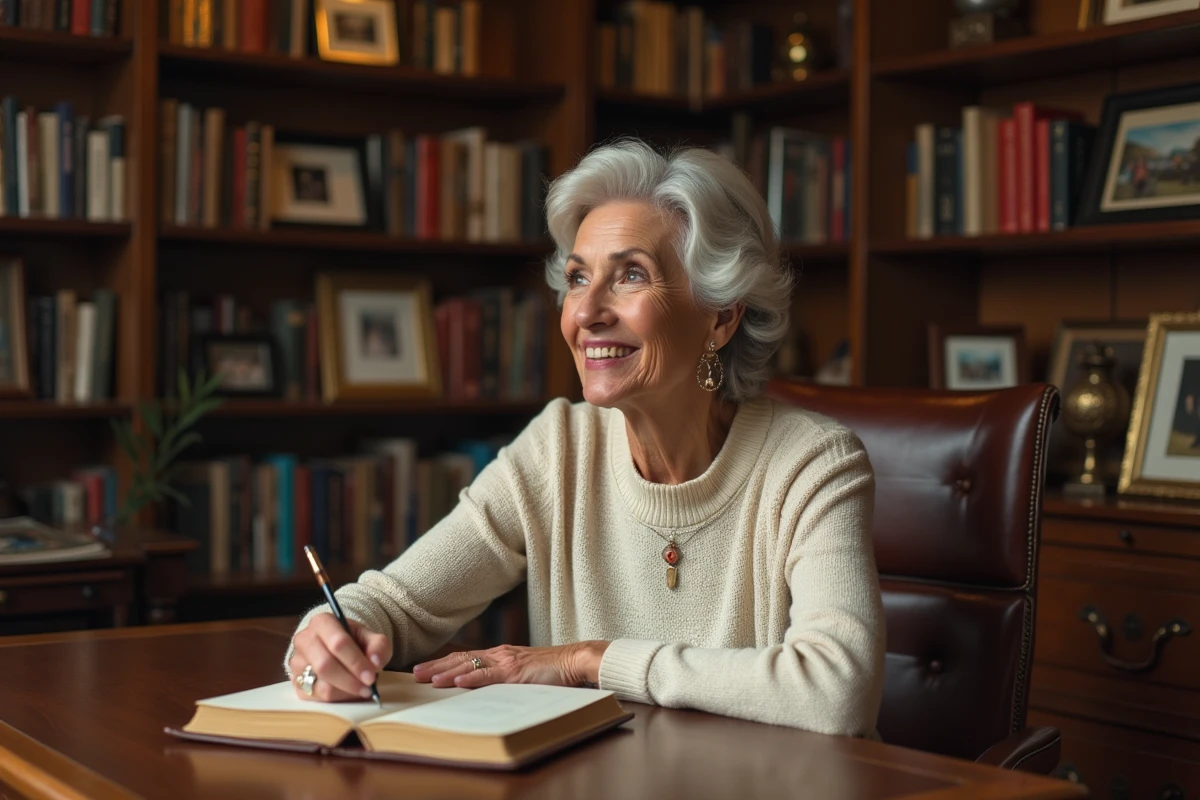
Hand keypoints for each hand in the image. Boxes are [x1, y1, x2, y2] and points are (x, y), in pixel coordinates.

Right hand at [289, 614, 392, 701]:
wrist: (337, 647)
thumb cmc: (354, 641)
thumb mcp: (370, 637)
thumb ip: (378, 645)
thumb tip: (375, 662)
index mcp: (322, 622)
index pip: (338, 643)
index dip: (356, 662)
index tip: (371, 675)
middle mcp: (304, 640)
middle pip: (325, 665)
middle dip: (350, 680)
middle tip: (368, 687)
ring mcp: (297, 663)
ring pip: (321, 685)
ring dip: (346, 692)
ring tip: (361, 689)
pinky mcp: (296, 684)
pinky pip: (317, 698)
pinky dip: (337, 699)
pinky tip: (348, 693)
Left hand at [412, 641, 609, 689]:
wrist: (574, 660)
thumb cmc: (552, 670)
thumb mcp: (522, 673)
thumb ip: (504, 677)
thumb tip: (484, 689)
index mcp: (500, 655)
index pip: (465, 657)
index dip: (443, 663)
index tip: (424, 669)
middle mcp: (499, 654)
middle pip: (461, 658)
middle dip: (437, 666)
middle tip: (415, 674)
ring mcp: (507, 662)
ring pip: (470, 665)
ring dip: (447, 672)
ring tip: (428, 679)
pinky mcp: (517, 672)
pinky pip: (490, 675)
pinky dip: (472, 678)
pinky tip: (457, 682)